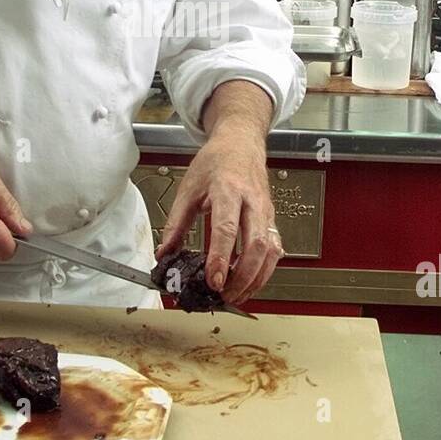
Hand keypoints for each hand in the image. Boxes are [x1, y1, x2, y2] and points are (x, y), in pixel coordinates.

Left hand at [155, 130, 282, 305]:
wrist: (241, 144)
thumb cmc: (216, 162)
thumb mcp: (188, 188)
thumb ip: (176, 223)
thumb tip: (164, 253)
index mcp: (228, 189)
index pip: (227, 228)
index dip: (221, 258)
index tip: (214, 281)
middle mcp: (252, 201)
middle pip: (256, 244)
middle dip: (242, 275)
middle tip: (225, 294)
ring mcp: (266, 211)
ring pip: (271, 251)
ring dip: (256, 278)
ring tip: (237, 295)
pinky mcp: (271, 219)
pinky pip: (275, 249)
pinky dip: (265, 271)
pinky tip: (251, 282)